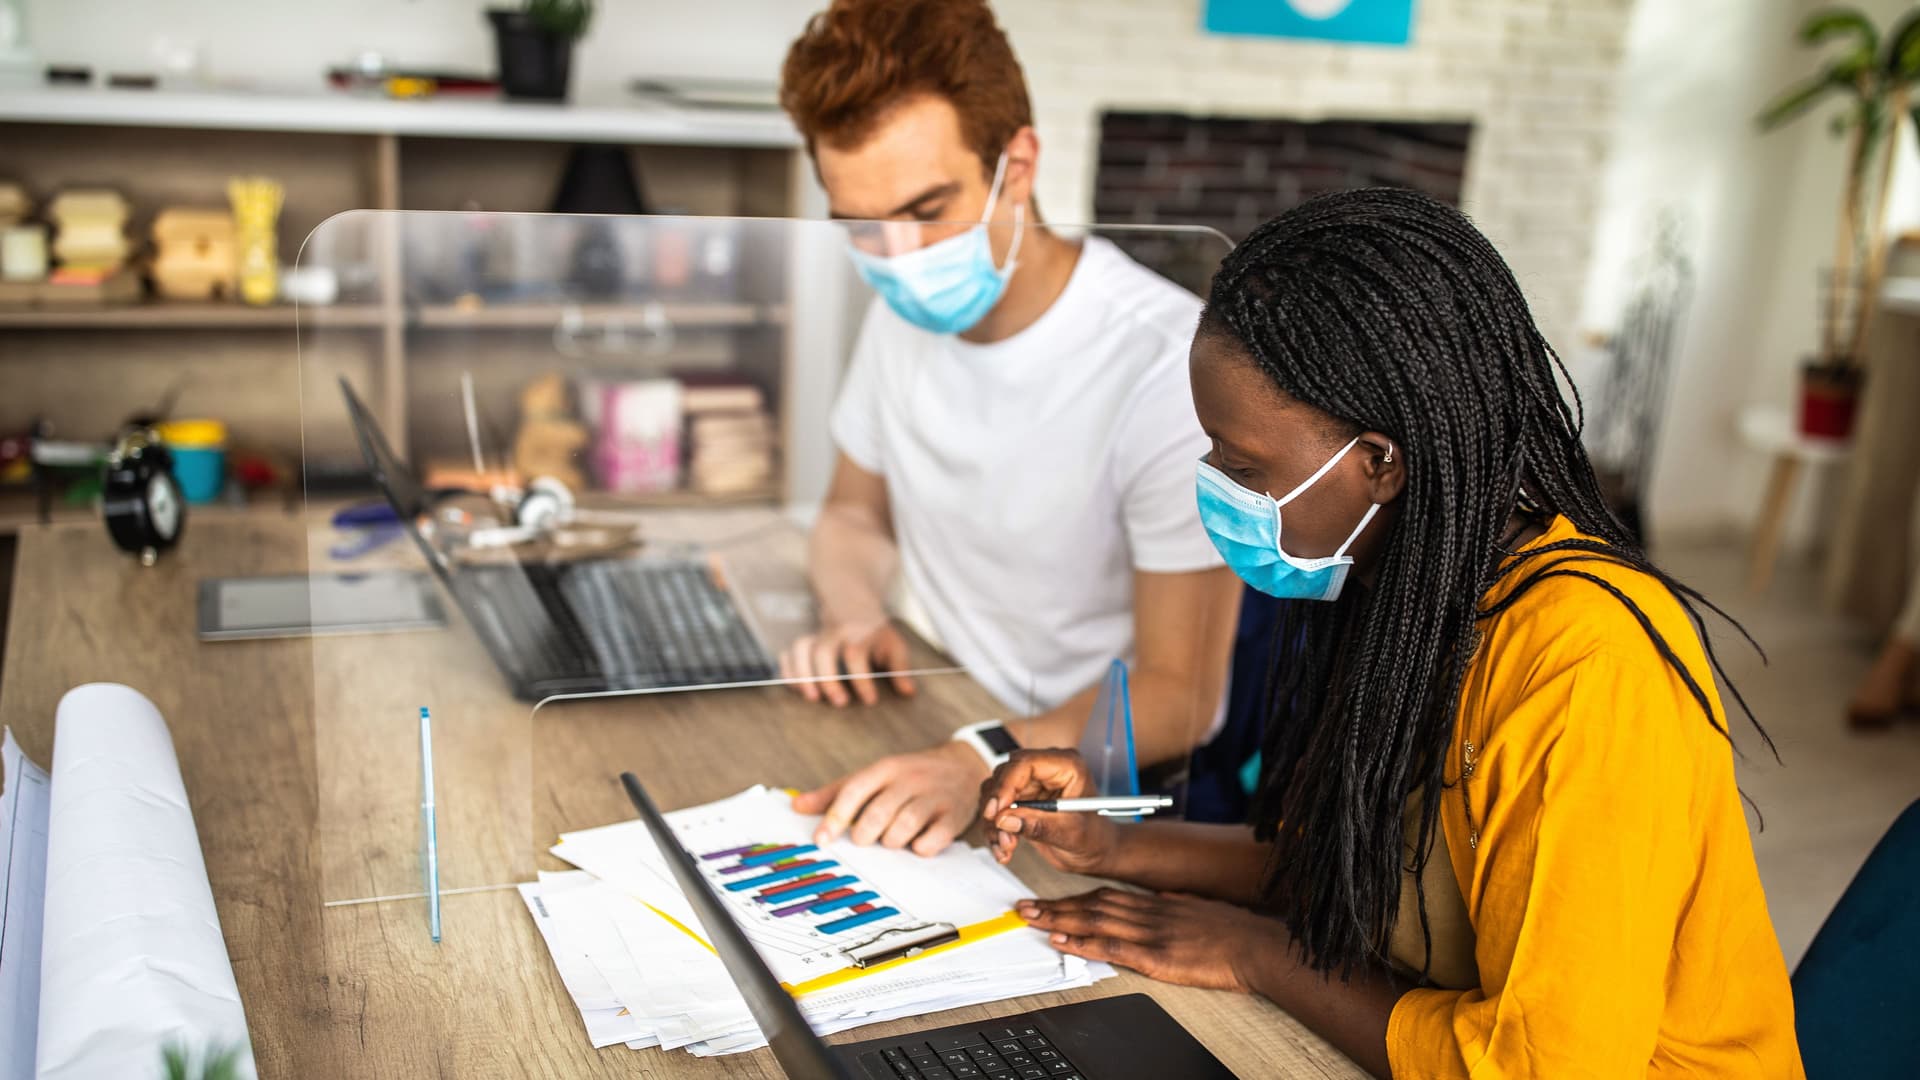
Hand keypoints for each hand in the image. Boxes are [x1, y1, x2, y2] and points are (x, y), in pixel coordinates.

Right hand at [777, 619, 917, 705]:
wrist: (851, 601)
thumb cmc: (874, 630)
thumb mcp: (893, 644)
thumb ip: (900, 668)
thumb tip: (909, 692)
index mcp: (859, 632)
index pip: (856, 654)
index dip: (862, 680)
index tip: (869, 701)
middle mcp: (834, 632)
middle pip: (823, 652)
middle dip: (828, 679)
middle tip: (840, 703)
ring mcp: (816, 635)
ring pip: (801, 649)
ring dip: (802, 675)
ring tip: (812, 698)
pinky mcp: (804, 641)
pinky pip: (788, 652)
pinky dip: (787, 670)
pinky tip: (795, 688)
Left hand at [793, 741, 986, 854]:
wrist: (963, 765)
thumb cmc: (909, 776)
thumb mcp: (874, 776)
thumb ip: (836, 793)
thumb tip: (797, 806)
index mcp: (886, 768)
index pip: (854, 790)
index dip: (835, 817)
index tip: (821, 840)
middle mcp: (909, 780)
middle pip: (878, 813)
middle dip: (865, 834)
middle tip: (865, 839)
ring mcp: (934, 797)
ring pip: (904, 827)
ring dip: (892, 841)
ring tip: (892, 839)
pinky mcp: (954, 815)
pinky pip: (932, 841)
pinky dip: (921, 848)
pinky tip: (918, 843)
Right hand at [979, 749, 1119, 876]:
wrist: (1096, 853)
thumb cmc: (1094, 838)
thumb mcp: (1072, 834)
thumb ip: (1039, 825)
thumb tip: (1005, 819)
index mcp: (1066, 766)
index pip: (1025, 763)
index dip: (1006, 784)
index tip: (996, 811)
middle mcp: (1045, 770)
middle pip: (1005, 776)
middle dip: (998, 808)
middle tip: (1002, 834)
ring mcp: (1031, 785)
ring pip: (994, 794)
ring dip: (994, 823)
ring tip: (1006, 847)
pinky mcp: (1021, 800)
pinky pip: (996, 810)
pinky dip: (994, 831)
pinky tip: (1004, 850)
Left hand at [1016, 888, 1287, 992]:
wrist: (1256, 945)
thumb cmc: (1234, 931)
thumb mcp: (1199, 909)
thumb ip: (1175, 905)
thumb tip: (1161, 899)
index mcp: (1157, 903)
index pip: (1106, 896)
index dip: (1074, 898)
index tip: (1051, 899)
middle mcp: (1148, 913)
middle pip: (1092, 905)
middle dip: (1055, 906)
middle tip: (1023, 906)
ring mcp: (1151, 932)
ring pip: (1095, 921)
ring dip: (1059, 919)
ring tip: (1031, 918)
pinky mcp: (1157, 956)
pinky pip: (1112, 946)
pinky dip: (1083, 941)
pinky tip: (1063, 940)